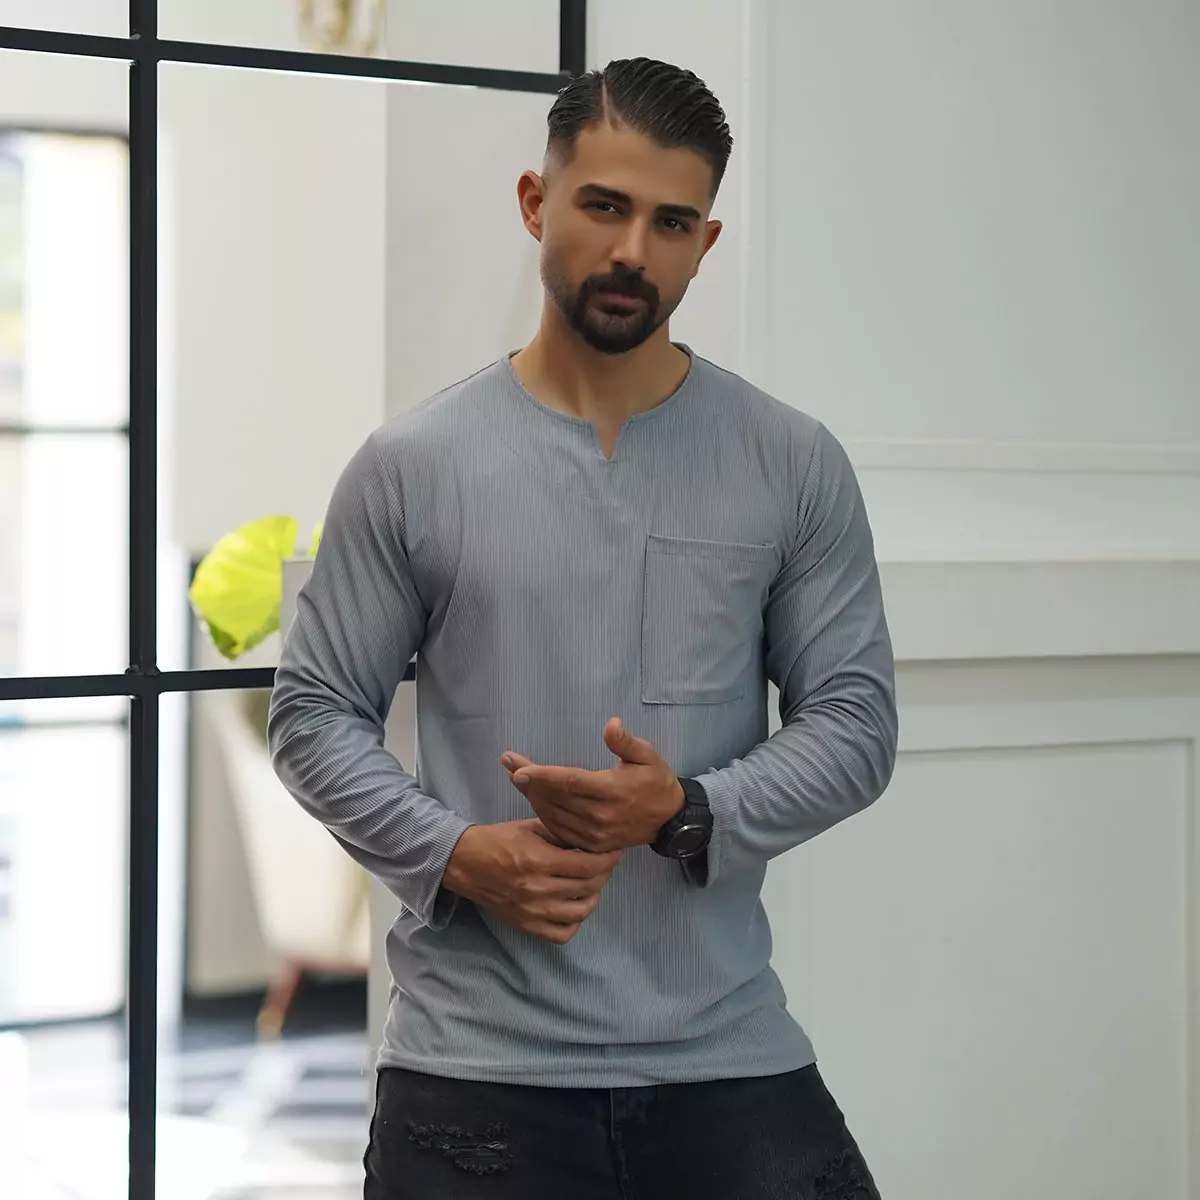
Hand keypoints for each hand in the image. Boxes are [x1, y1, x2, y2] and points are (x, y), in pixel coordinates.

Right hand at [442, 819, 623, 944]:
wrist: (466, 863)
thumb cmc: (499, 840)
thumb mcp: (531, 827)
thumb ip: (561, 835)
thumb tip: (592, 841)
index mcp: (540, 860)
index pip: (587, 865)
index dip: (608, 859)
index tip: (617, 853)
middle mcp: (538, 889)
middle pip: (588, 887)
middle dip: (604, 874)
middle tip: (606, 865)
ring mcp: (532, 911)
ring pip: (580, 912)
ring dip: (593, 898)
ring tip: (591, 886)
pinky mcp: (526, 925)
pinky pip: (561, 934)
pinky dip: (574, 923)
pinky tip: (573, 907)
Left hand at [500, 718, 685, 853]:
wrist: (669, 820)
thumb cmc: (656, 782)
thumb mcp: (649, 756)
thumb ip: (627, 742)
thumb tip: (611, 725)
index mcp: (613, 791)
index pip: (571, 782)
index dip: (543, 776)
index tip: (518, 768)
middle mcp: (601, 816)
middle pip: (556, 798)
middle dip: (529, 781)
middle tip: (508, 763)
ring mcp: (595, 834)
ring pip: (554, 815)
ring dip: (532, 796)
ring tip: (516, 776)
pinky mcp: (591, 845)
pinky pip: (560, 830)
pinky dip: (543, 814)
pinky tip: (534, 798)